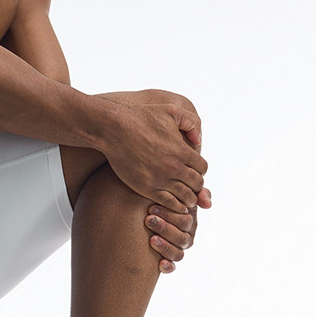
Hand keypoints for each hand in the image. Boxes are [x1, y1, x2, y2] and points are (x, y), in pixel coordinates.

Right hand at [99, 98, 208, 213]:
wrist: (114, 130)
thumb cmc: (141, 117)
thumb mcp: (172, 110)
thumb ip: (191, 122)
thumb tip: (199, 140)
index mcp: (182, 151)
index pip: (202, 167)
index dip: (200, 170)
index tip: (193, 172)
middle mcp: (174, 167)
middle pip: (196, 183)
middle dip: (196, 185)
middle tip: (191, 187)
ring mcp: (160, 180)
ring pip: (185, 196)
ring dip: (188, 198)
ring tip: (186, 199)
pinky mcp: (146, 188)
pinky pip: (169, 203)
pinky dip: (176, 206)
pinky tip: (176, 205)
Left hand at [145, 200, 207, 272]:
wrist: (141, 210)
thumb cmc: (157, 201)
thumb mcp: (174, 193)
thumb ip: (195, 193)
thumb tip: (207, 204)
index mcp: (188, 222)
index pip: (185, 221)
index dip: (170, 215)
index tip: (151, 208)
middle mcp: (185, 237)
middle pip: (181, 237)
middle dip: (164, 228)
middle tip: (148, 219)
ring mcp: (177, 250)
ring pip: (177, 253)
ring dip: (165, 246)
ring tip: (151, 239)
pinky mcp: (168, 261)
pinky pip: (172, 267)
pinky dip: (168, 266)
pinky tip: (160, 263)